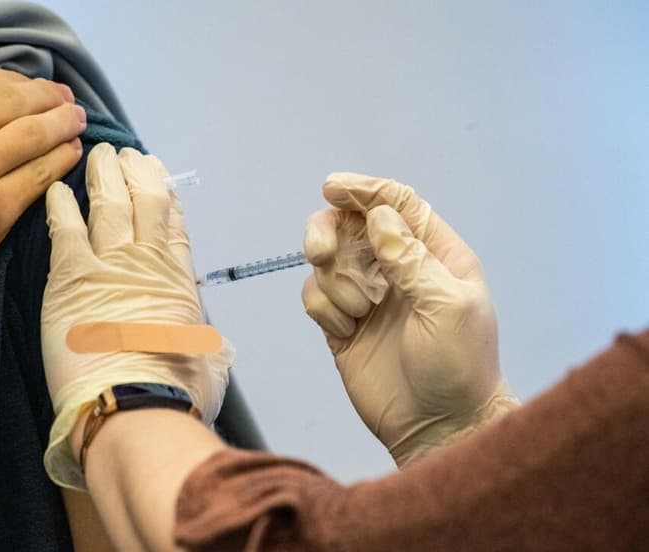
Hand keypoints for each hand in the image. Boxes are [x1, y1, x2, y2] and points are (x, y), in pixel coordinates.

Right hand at [0, 67, 84, 280]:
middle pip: (15, 101)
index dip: (19, 80)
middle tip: (67, 100)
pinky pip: (43, 173)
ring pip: (36, 133)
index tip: (36, 87)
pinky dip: (64, 158)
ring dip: (65, 123)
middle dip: (49, 96)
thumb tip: (1, 94)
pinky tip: (72, 151)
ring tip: (76, 120)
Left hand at [41, 144, 231, 487]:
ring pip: (108, 204)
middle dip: (134, 172)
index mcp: (180, 279)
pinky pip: (66, 228)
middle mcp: (148, 261)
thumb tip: (206, 346)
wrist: (134, 405)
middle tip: (123, 153)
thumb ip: (205, 343)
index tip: (156, 173)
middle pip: (143, 201)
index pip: (173, 223)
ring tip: (96, 154)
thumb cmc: (177, 392)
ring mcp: (109, 265)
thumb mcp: (208, 362)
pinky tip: (56, 188)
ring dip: (103, 175)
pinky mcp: (71, 277)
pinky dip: (61, 205)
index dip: (164, 193)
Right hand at [302, 173, 517, 466]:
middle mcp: (396, 269)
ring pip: (328, 261)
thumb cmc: (460, 366)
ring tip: (358, 312)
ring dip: (334, 281)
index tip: (333, 188)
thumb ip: (411, 259)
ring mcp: (367, 296)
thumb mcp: (447, 307)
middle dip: (330, 231)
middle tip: (323, 252)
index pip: (396, 205)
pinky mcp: (342, 324)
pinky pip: (316, 295)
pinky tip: (345, 329)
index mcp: (433, 255)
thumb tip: (379, 216)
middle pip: (351, 225)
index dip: (364, 190)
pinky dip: (323, 307)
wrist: (439, 427)